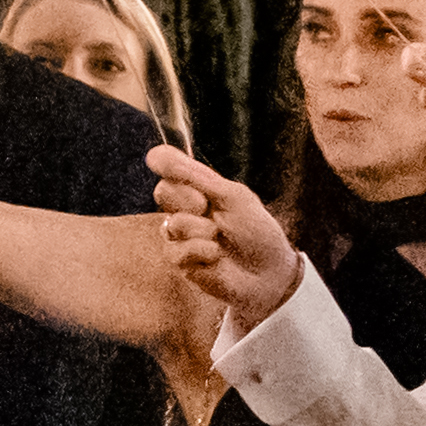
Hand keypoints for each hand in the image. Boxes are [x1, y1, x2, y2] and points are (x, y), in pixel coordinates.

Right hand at [149, 151, 310, 335]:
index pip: (170, 169)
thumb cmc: (256, 231)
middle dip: (186, 198)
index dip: (164, 163)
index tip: (157, 161)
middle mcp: (186, 210)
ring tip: (219, 237)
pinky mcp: (182, 264)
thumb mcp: (232, 197)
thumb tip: (155, 153)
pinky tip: (217, 257)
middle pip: (163, 191)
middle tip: (205, 206)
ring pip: (171, 225)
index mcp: (200, 190)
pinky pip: (177, 252)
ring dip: (200, 229)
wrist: (270, 272)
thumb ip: (195, 177)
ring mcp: (182, 237)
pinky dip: (201, 251)